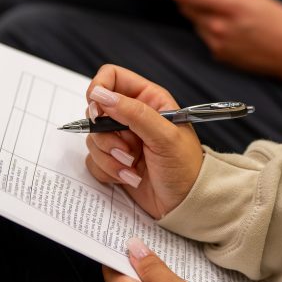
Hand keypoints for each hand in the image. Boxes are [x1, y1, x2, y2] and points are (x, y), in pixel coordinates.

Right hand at [84, 65, 203, 217]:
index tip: (97, 111)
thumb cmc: (186, 168)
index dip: (99, 90)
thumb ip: (133, 112)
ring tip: (133, 167)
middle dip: (106, 135)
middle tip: (127, 148)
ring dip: (110, 157)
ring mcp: (121, 139)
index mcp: (148, 99)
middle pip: (96, 111)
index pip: (111, 77)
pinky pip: (93, 160)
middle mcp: (132, 116)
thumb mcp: (165, 136)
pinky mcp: (114, 160)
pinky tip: (131, 177)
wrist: (188, 204)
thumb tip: (101, 95)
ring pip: (93, 138)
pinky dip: (108, 171)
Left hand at [165, 0, 281, 90]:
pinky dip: (210, 28)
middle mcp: (219, 27)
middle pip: (186, 8)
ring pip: (196, 23)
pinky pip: (206, 38)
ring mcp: (217, 44)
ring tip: (213, 6)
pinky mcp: (219, 56)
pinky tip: (225, 25)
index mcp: (230, 6)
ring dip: (199, 13)